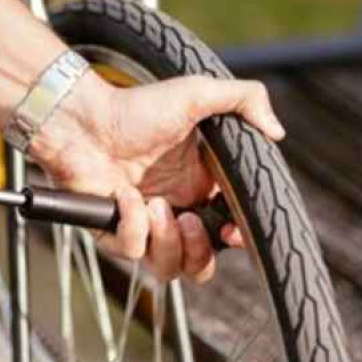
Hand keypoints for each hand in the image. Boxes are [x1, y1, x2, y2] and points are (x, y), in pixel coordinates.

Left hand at [29, 73, 284, 282]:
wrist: (84, 117)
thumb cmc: (136, 105)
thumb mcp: (198, 93)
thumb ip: (245, 100)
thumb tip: (278, 133)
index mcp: (200, 188)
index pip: (226, 233)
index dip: (235, 241)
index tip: (233, 233)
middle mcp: (174, 211)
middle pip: (199, 264)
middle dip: (201, 254)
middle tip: (190, 220)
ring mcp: (142, 225)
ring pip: (167, 268)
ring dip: (168, 244)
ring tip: (158, 207)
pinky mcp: (112, 231)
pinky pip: (131, 251)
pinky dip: (132, 225)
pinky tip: (125, 195)